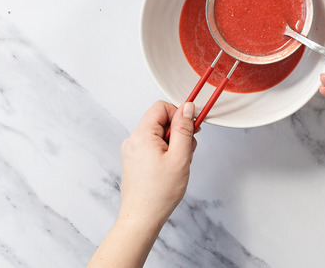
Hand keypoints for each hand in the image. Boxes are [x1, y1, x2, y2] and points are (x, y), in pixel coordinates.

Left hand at [88, 101, 198, 267]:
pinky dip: (166, 153)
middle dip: (179, 133)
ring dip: (174, 145)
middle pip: (161, 121)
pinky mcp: (135, 161)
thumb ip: (184, 129)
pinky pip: (154, 147)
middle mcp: (133, 140)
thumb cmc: (159, 193)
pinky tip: (170, 169)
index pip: (161, 107)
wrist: (142, 218)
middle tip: (186, 152)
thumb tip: (187, 107)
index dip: (179, 114)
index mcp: (142, 135)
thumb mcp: (180, 157)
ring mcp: (133, 151)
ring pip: (160, 135)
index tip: (191, 128)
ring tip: (178, 165)